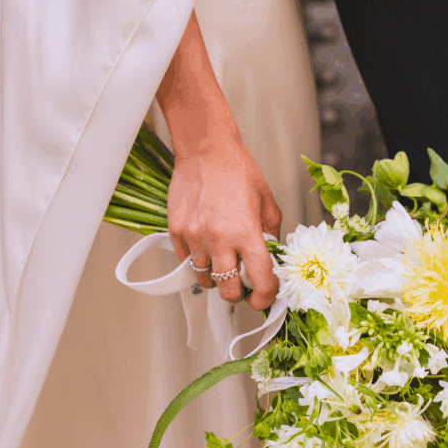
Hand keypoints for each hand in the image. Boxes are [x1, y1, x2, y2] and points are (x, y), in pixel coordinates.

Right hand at [166, 132, 280, 309]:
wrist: (206, 151)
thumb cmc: (238, 171)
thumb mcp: (266, 202)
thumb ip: (271, 234)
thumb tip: (272, 259)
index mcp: (246, 232)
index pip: (260, 280)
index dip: (265, 296)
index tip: (265, 297)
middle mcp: (219, 239)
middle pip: (228, 290)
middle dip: (238, 292)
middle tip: (243, 283)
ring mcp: (194, 238)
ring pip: (205, 280)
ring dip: (216, 278)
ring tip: (223, 260)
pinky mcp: (176, 233)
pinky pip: (187, 263)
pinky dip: (198, 262)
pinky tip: (206, 246)